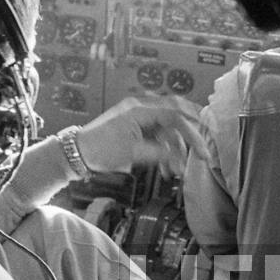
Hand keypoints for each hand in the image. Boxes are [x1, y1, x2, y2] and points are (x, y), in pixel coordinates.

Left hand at [76, 95, 207, 177]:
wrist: (77, 152)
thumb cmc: (100, 149)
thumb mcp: (134, 153)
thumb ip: (162, 153)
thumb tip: (183, 158)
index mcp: (139, 109)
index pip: (175, 115)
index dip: (192, 133)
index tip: (202, 151)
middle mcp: (140, 108)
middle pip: (175, 117)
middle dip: (188, 137)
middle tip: (201, 153)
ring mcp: (137, 117)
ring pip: (166, 130)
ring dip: (174, 150)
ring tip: (175, 171)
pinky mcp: (135, 127)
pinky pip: (156, 136)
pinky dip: (164, 151)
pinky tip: (166, 169)